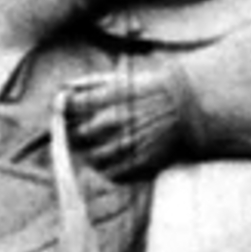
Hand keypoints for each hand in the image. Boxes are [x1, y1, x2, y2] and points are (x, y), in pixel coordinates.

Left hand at [60, 61, 190, 181]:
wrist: (186, 104)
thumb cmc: (151, 88)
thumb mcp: (122, 77)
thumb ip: (91, 82)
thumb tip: (64, 88)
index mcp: (108, 97)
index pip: (70, 107)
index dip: (63, 112)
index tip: (66, 115)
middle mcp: (114, 120)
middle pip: (78, 136)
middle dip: (77, 137)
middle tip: (82, 137)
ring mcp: (126, 141)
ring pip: (93, 159)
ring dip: (92, 157)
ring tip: (100, 152)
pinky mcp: (139, 160)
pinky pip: (114, 174)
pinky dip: (110, 171)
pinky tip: (115, 163)